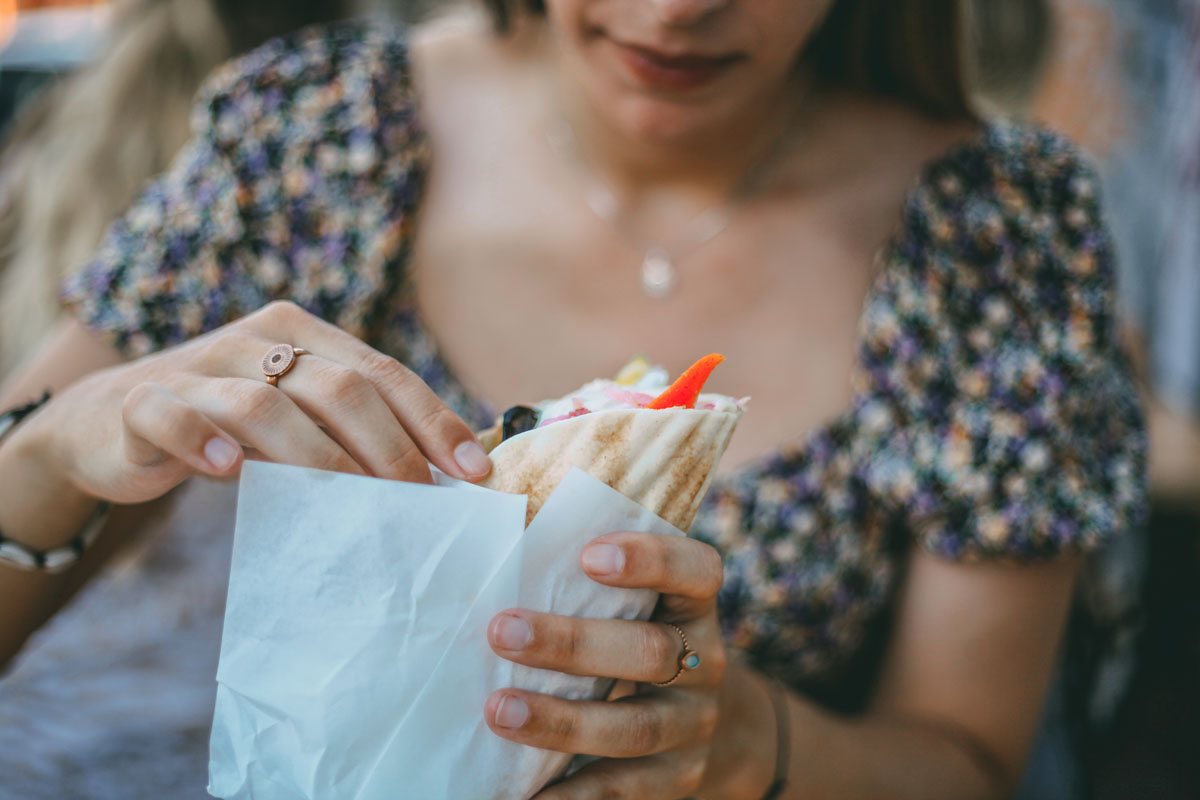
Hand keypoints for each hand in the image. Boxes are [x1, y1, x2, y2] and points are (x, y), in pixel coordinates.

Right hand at [25, 301, 491, 504]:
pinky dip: (204, 441)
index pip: (383, 373)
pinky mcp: (141, 403)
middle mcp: (255, 340)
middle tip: (419, 502)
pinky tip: (234, 470)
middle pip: (338, 386)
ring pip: (265, 402)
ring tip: (352, 504)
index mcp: (303, 334)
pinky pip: (173, 415)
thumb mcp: (296, 422)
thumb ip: (350, 436)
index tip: (474, 473)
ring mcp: (197, 368)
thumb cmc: (229, 429)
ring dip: (315, 456)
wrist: (108, 423)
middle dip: (389, 447)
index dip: (433, 420)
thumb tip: (441, 485)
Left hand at [485, 532, 729, 798]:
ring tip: (498, 710)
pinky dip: (570, 797)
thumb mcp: (633, 600)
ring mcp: (691, 725)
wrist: (710, 724)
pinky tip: (523, 795)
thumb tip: (480, 504)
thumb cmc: (634, 634)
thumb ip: (576, 564)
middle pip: (651, 651)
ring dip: (562, 721)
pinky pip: (621, 791)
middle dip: (573, 642)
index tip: (588, 554)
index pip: (695, 570)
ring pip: (633, 726)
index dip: (651, 559)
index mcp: (693, 603)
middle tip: (501, 630)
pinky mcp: (674, 782)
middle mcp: (703, 661)